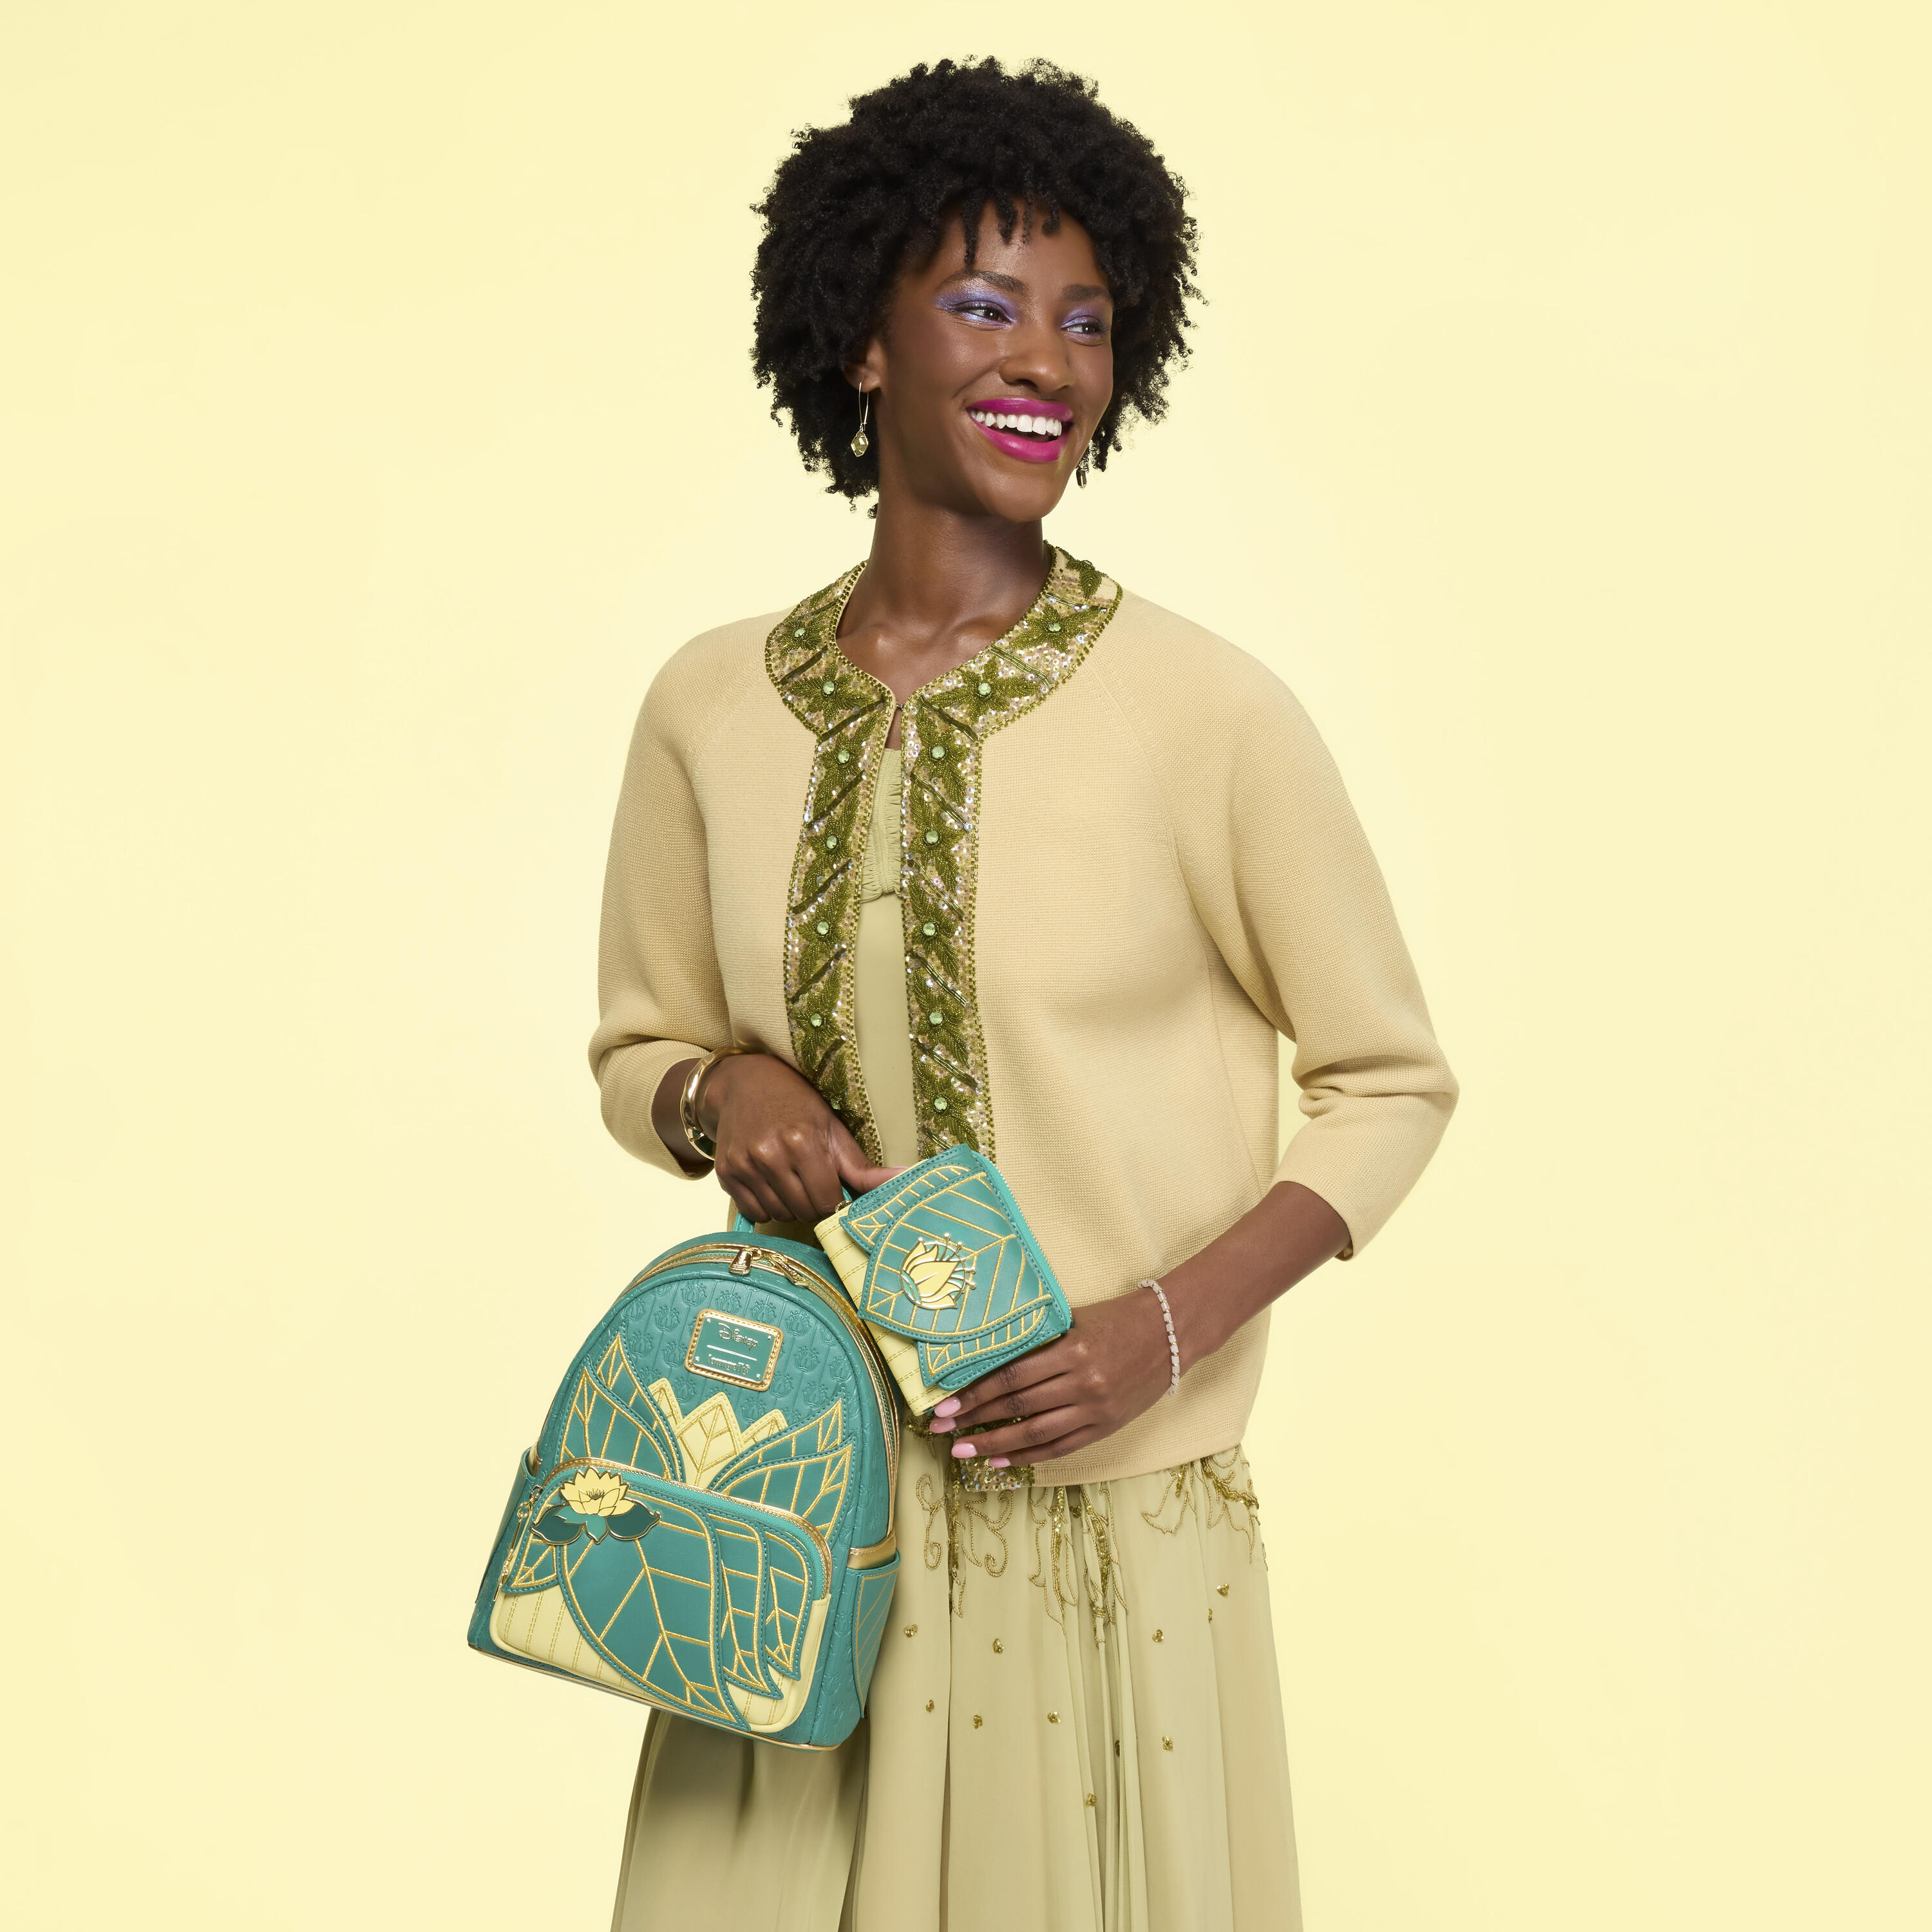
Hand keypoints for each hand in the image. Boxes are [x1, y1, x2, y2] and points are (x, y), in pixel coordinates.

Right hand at [698, 1053, 897, 1224]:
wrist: (742, 1083)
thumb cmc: (795, 1102)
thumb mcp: (832, 1126)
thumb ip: (862, 1165)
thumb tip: (904, 1180)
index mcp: (803, 1142)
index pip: (828, 1201)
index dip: (835, 1201)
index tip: (834, 1189)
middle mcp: (770, 1155)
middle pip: (804, 1212)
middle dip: (814, 1204)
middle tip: (812, 1182)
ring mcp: (745, 1165)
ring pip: (779, 1215)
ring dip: (790, 1206)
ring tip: (790, 1179)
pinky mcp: (726, 1173)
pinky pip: (754, 1212)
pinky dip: (766, 1206)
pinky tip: (770, 1183)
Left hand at [926, 1287, 1173, 1467]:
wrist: (1170, 1333)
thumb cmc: (1116, 1319)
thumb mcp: (1074, 1321)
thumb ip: (1038, 1340)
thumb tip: (987, 1358)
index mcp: (1071, 1349)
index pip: (1012, 1375)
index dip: (975, 1391)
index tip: (945, 1402)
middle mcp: (1082, 1382)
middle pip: (1018, 1405)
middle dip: (975, 1418)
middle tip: (942, 1427)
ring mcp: (1095, 1408)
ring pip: (1035, 1432)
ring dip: (994, 1443)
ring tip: (963, 1449)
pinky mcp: (1106, 1426)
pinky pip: (1060, 1446)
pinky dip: (1028, 1456)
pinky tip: (1000, 1460)